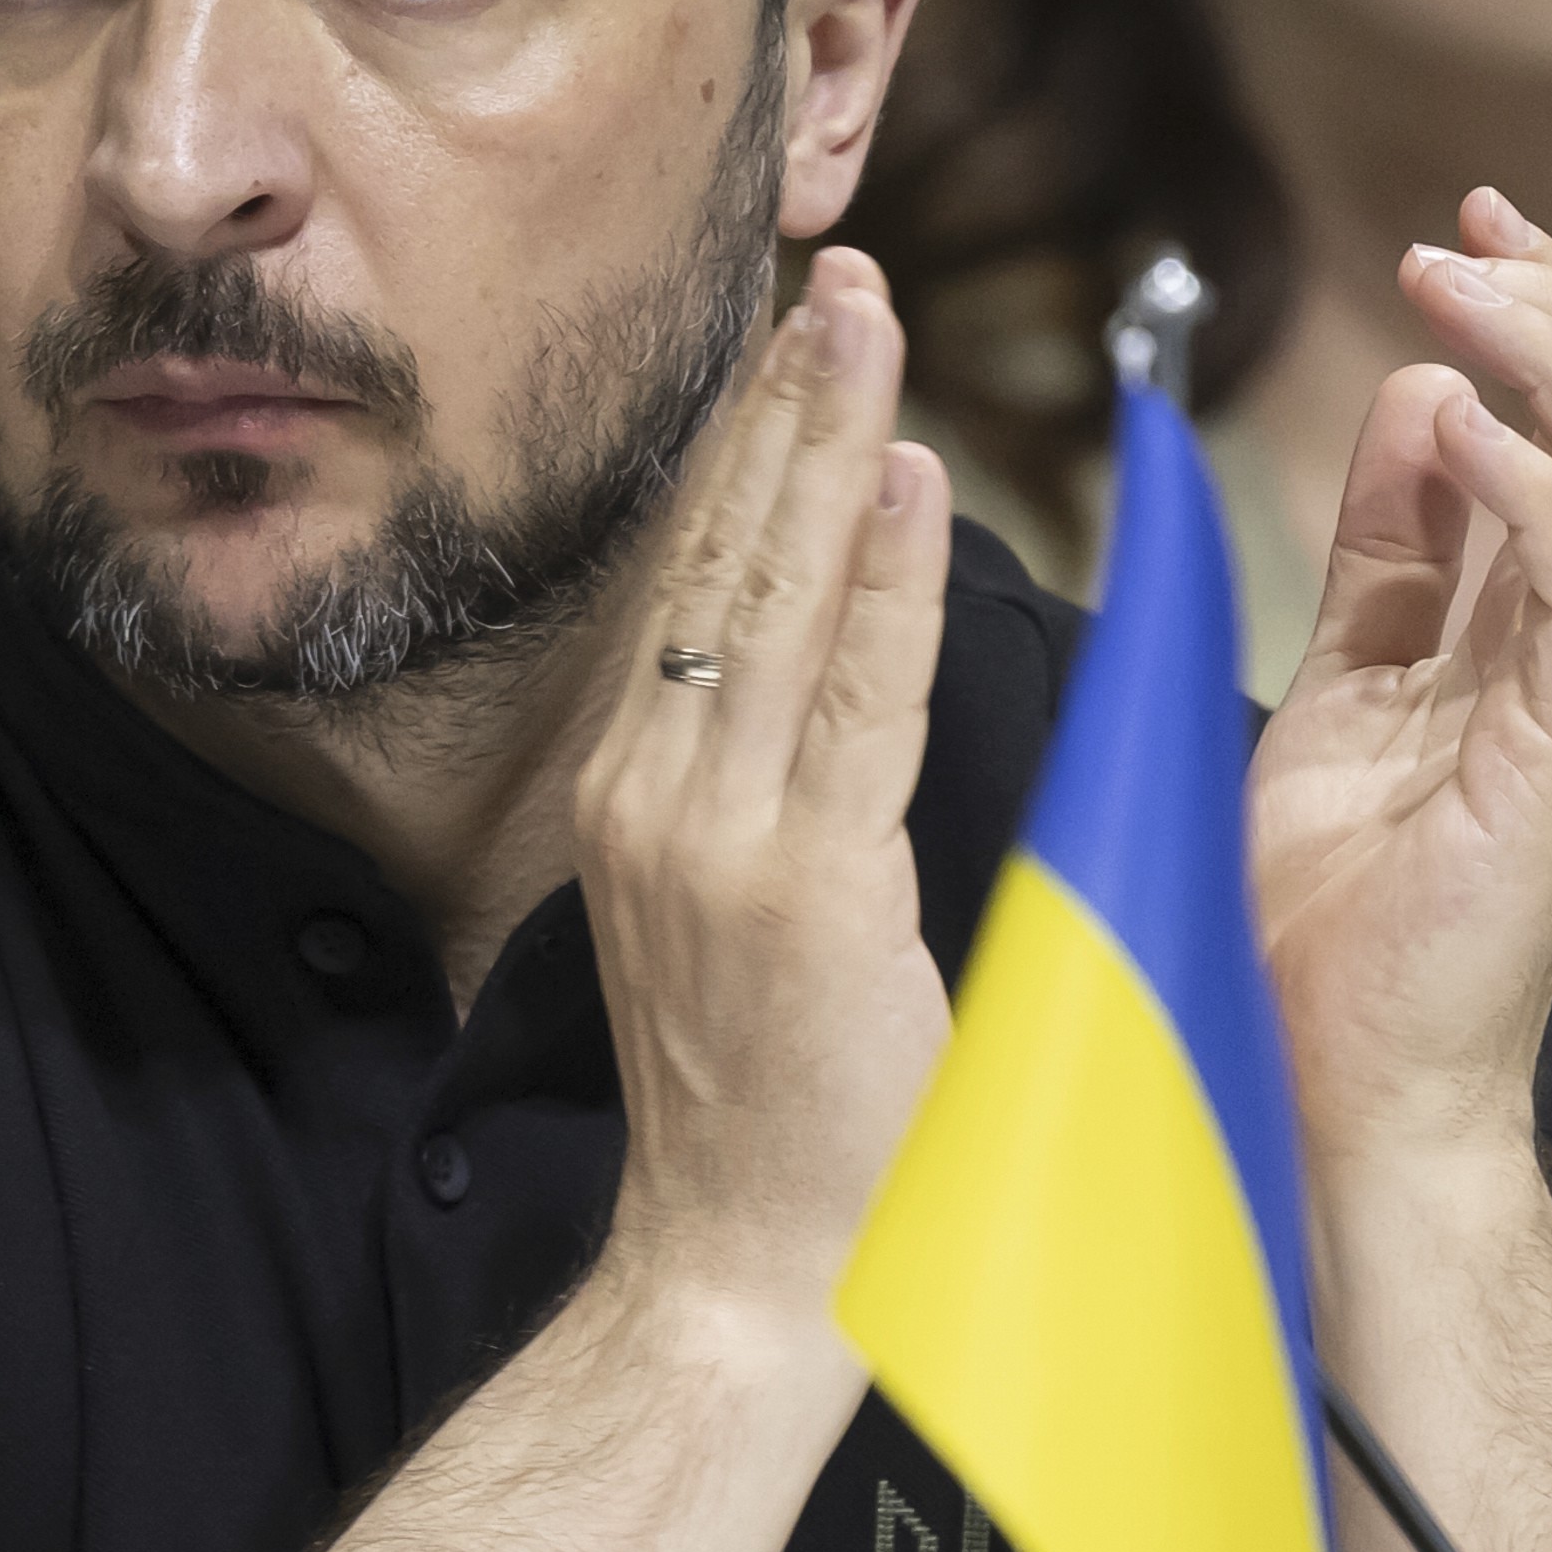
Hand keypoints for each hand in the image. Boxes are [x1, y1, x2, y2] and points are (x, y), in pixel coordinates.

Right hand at [573, 246, 958, 1330]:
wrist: (730, 1281)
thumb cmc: (775, 1125)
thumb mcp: (744, 929)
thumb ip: (771, 802)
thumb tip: (822, 688)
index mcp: (643, 797)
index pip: (702, 582)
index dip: (748, 449)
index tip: (796, 339)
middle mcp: (656, 793)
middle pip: (724, 554)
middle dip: (785, 401)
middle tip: (838, 270)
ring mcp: (714, 837)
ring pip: (781, 596)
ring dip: (831, 442)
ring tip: (868, 318)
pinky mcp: (799, 887)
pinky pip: (856, 696)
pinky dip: (884, 579)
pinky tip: (908, 473)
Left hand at [1246, 187, 1551, 1174]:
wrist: (1336, 1069)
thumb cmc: (1336, 904)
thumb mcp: (1346, 678)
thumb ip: (1391, 548)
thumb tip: (1413, 391)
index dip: (1544, 315)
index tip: (1462, 226)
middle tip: (1456, 233)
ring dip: (1550, 360)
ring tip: (1449, 286)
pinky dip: (1529, 485)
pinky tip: (1455, 420)